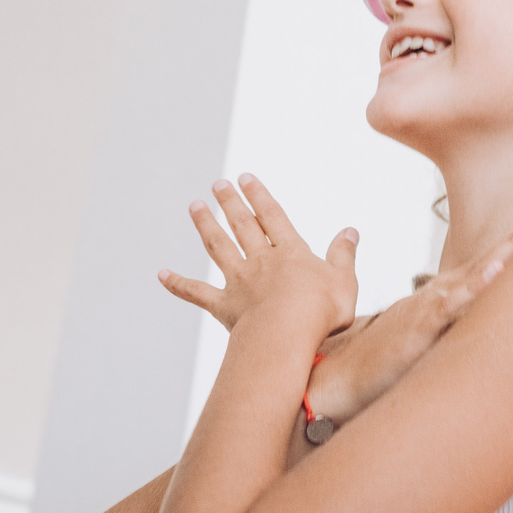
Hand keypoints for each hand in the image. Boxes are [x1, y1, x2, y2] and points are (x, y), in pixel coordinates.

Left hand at [158, 176, 356, 337]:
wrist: (287, 335)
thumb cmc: (321, 311)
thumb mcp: (344, 280)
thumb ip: (344, 255)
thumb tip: (350, 231)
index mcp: (290, 253)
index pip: (272, 216)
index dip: (259, 196)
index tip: (246, 178)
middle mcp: (261, 261)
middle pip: (242, 225)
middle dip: (230, 202)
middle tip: (218, 184)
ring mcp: (239, 282)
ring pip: (218, 248)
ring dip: (205, 225)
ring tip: (194, 206)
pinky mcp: (224, 307)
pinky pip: (197, 293)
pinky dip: (178, 284)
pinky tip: (161, 274)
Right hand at [306, 203, 512, 424]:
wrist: (342, 377)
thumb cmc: (386, 359)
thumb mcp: (433, 338)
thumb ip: (458, 327)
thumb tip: (488, 323)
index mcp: (451, 293)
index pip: (497, 259)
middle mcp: (446, 292)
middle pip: (499, 255)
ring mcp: (433, 306)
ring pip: (481, 272)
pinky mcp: (420, 328)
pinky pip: (451, 306)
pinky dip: (474, 288)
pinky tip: (497, 272)